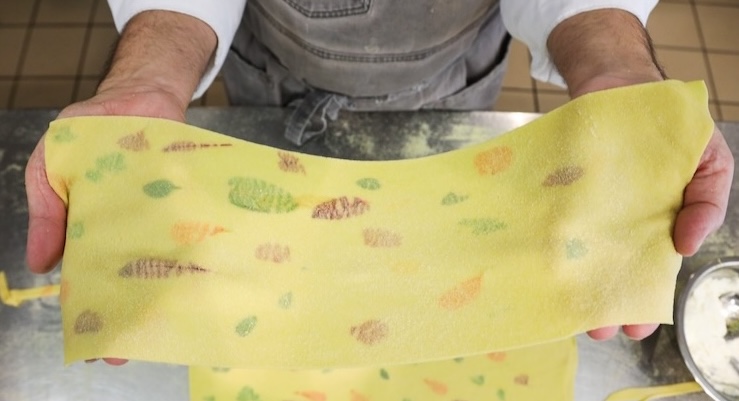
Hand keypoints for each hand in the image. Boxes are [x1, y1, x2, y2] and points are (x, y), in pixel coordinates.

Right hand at [25, 86, 186, 365]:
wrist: (139, 94)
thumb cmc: (89, 131)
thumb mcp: (51, 168)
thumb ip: (46, 213)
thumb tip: (39, 265)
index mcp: (93, 229)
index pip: (90, 278)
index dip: (91, 309)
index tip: (97, 342)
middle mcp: (130, 230)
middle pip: (131, 278)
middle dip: (131, 313)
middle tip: (135, 346)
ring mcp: (162, 219)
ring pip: (163, 263)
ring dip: (166, 292)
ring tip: (169, 323)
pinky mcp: (189, 204)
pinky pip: (192, 233)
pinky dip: (196, 253)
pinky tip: (201, 279)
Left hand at [547, 9, 734, 340]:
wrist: (622, 81)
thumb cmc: (671, 127)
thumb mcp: (710, 161)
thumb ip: (708, 201)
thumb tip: (686, 245)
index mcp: (654, 225)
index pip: (648, 272)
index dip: (642, 299)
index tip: (634, 327)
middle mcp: (615, 222)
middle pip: (606, 269)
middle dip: (601, 300)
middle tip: (594, 327)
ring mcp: (583, 207)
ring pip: (576, 251)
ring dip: (571, 279)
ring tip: (564, 303)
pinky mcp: (557, 189)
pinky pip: (550, 217)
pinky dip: (544, 236)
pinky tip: (539, 257)